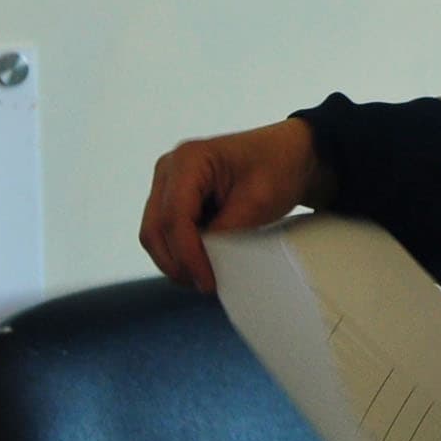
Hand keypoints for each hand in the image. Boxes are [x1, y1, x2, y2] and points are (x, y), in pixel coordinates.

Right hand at [139, 119, 331, 293]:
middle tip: (206, 285)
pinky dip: (179, 252)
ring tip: (204, 278)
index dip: (187, 255)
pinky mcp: (172, 198)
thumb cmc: (276, 168)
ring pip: (154, 234)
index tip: (207, 281)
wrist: (287, 155)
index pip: (174, 217)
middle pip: (154, 229)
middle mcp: (169, 168)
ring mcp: (167, 183)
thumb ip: (225, 232)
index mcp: (189, 159)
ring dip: (175, 261)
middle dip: (177, 263)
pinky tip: (202, 264)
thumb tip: (203, 263)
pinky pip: (164, 233)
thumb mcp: (257, 201)